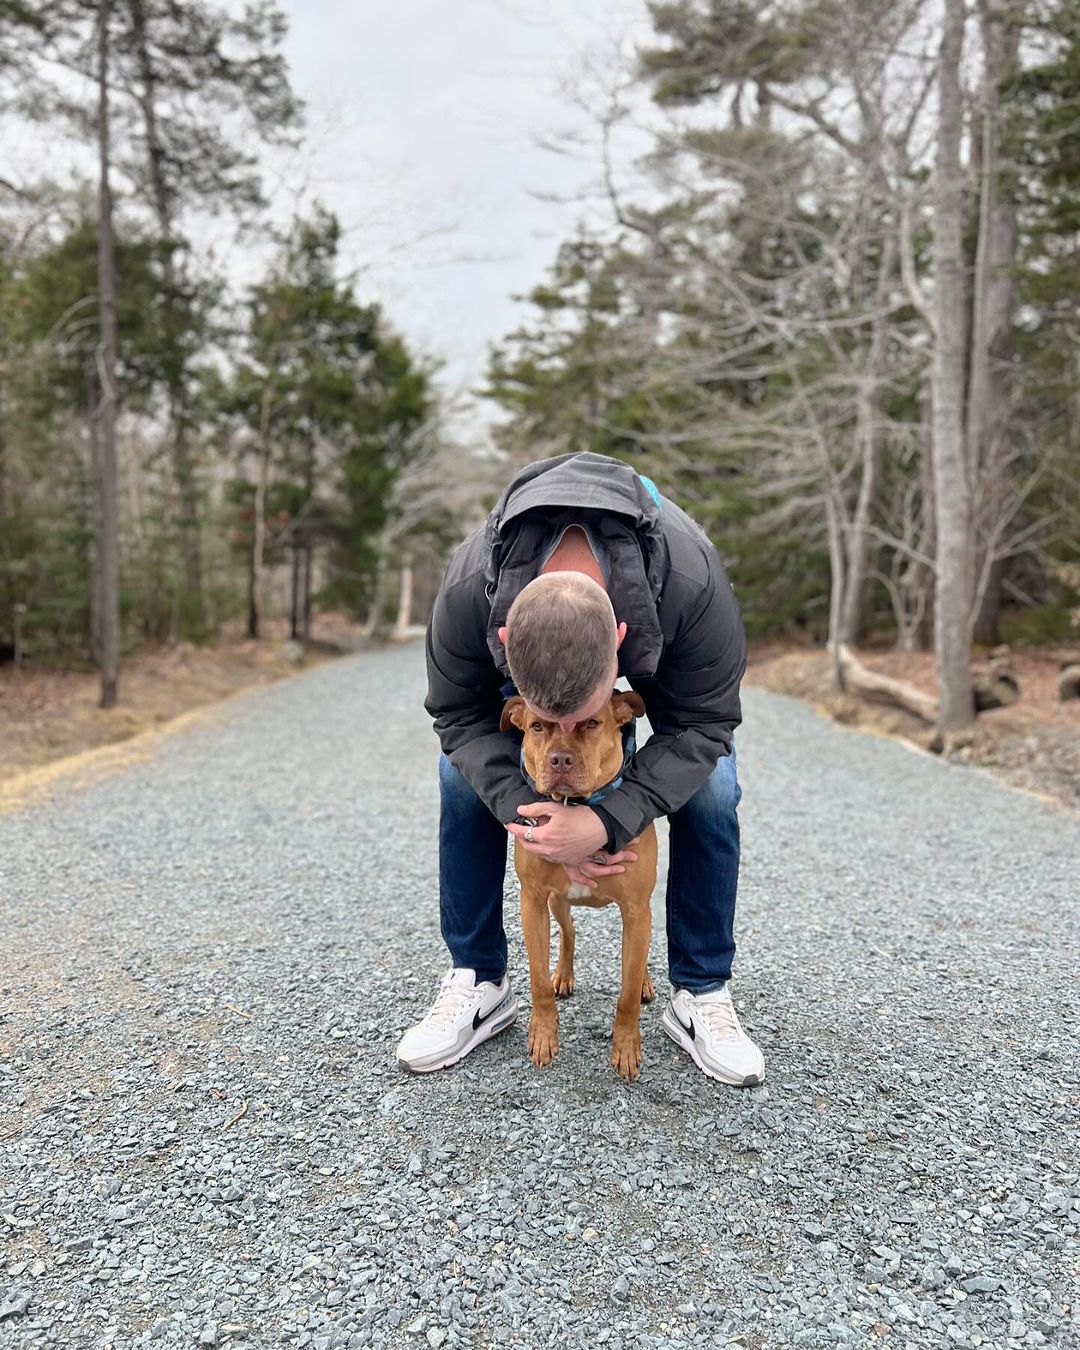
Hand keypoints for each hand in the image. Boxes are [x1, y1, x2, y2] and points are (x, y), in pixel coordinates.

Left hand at [506, 805, 638, 887]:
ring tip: (534, 834)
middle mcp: (549, 850)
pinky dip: (544, 851)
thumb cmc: (580, 817)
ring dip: (532, 845)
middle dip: (521, 838)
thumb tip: (520, 810)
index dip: (513, 827)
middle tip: (519, 829)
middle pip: (527, 846)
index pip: (522, 833)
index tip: (507, 823)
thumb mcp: (556, 808)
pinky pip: (550, 858)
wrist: (601, 829)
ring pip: (538, 853)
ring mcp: (558, 857)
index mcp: (545, 836)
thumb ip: (536, 809)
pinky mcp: (567, 861)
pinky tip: (548, 843)